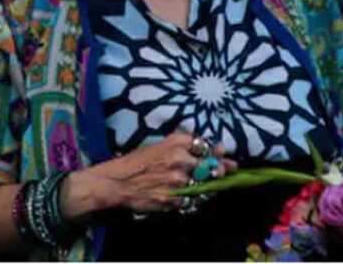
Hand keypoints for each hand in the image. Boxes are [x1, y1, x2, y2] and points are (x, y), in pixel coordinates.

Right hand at [60, 132, 236, 217]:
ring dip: (204, 186)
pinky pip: (190, 201)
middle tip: (225, 171)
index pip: (206, 146)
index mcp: (176, 142)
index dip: (217, 152)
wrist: (117, 181)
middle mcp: (180, 159)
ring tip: (197, 183)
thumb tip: (212, 148)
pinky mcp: (173, 199)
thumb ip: (183, 146)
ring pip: (203, 185)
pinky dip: (190, 199)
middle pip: (210, 166)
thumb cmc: (138, 161)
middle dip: (219, 169)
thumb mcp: (160, 145)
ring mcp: (177, 180)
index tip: (224, 155)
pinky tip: (183, 195)